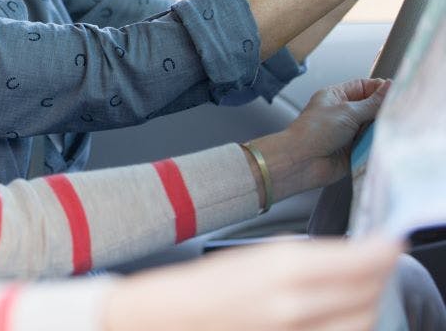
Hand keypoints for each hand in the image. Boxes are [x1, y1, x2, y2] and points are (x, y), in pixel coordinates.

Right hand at [102, 236, 400, 330]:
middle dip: (377, 274)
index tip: (390, 240)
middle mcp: (294, 305)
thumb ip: (306, 255)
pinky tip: (341, 312)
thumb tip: (347, 255)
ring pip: (362, 321)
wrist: (173, 318)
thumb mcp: (257, 254)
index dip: (383, 249)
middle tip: (377, 260)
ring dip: (367, 302)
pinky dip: (348, 324)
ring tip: (360, 287)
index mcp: (282, 268)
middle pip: (368, 292)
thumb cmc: (206, 284)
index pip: (361, 260)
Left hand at [255, 78, 387, 199]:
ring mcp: (349, 131)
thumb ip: (372, 102)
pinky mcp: (354, 149)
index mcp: (336, 96)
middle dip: (385, 110)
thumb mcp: (347, 111)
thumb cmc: (314, 132)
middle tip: (399, 113)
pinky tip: (388, 142)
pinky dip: (379, 143)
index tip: (398, 93)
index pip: (364, 87)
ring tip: (392, 128)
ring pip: (375, 126)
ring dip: (383, 128)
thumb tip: (390, 86)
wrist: (301, 161)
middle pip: (373, 107)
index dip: (380, 89)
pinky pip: (372, 143)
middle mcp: (343, 113)